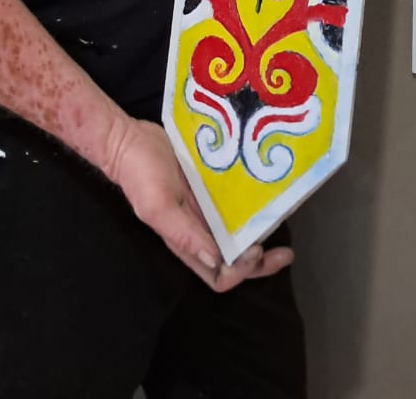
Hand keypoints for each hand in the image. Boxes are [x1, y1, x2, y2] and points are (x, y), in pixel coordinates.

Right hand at [105, 117, 293, 291]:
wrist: (129, 140)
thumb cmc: (139, 175)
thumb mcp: (157, 206)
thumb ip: (183, 234)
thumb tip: (215, 261)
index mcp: (187, 242)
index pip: (219, 274)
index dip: (240, 271)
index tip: (255, 249)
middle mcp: (201, 230)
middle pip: (235, 258)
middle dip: (261, 261)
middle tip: (286, 252)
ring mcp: (207, 208)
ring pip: (239, 231)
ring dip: (260, 231)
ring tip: (282, 222)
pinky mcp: (210, 185)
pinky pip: (236, 201)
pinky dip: (252, 203)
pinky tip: (267, 192)